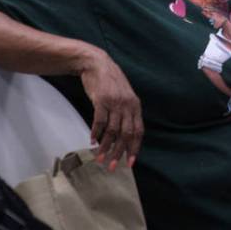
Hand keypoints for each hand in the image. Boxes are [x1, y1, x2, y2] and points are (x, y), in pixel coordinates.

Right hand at [79, 49, 143, 170]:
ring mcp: (114, 102)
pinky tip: (92, 141)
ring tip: (100, 157)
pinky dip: (96, 133)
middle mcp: (127, 105)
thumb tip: (125, 134)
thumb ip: (127, 112)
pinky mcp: (101, 100)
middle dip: (120, 152)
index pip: (138, 131)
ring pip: (112, 131)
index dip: (134, 148)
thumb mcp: (124, 95)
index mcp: (135, 105)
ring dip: (106, 146)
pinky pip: (99, 121)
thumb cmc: (110, 81)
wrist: (97, 64)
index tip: (130, 162)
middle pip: (126, 134)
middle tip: (113, 166)